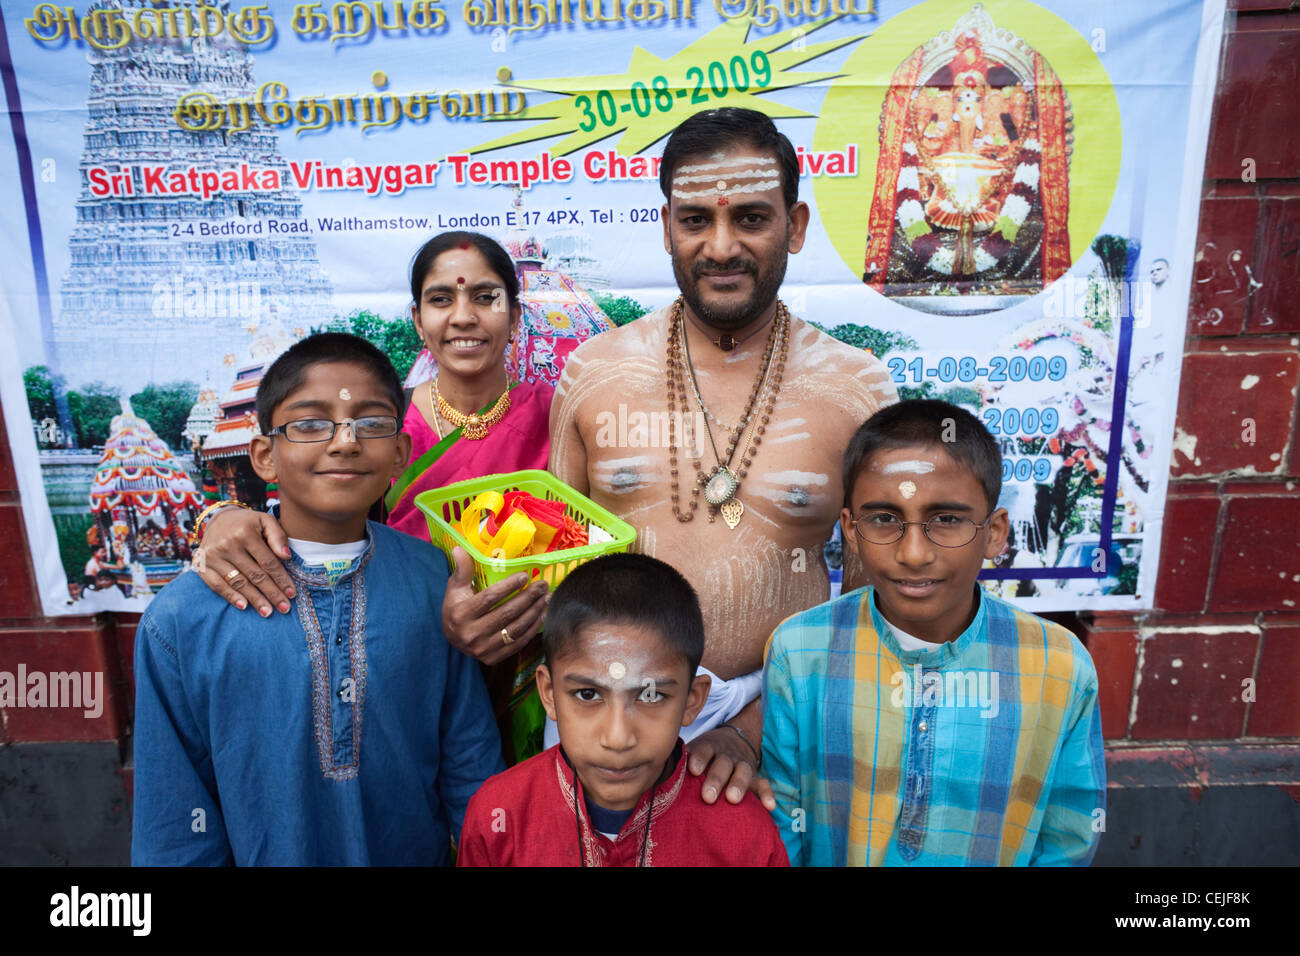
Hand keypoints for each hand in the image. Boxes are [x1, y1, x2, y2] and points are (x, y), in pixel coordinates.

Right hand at [194, 508, 294, 616]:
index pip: (268, 562)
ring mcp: (212, 556)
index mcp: (245, 533)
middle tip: (284, 608)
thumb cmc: (248, 523)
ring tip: (267, 611)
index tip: (291, 593)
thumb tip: (287, 556)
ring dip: (254, 599)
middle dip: (271, 593)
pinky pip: (216, 585)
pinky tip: (244, 606)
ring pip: (238, 582)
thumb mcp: (265, 521)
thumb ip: (278, 536)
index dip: (281, 579)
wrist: (218, 519)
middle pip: (254, 575)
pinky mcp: (201, 565)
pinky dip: (230, 596)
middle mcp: (227, 545)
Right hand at [441, 546, 548, 665]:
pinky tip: (541, 615)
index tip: (525, 576)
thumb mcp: (455, 588)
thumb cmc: (456, 607)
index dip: (509, 586)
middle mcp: (471, 634)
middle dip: (528, 597)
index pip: (490, 598)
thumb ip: (462, 570)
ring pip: (516, 628)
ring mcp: (483, 649)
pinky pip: (518, 643)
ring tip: (546, 597)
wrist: (452, 639)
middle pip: (507, 613)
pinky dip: (532, 629)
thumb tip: (459, 548)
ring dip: (535, 612)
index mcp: (460, 614)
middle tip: (542, 585)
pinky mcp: (493, 658)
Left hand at [687, 726, 775, 810]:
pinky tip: (769, 806)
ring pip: (743, 772)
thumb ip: (681, 758)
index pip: (704, 750)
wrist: (732, 739)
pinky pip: (763, 784)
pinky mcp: (754, 776)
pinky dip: (767, 794)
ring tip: (732, 799)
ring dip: (738, 785)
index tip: (693, 770)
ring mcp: (742, 764)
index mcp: (709, 746)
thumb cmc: (705, 752)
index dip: (699, 759)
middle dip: (716, 779)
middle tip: (708, 796)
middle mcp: (727, 754)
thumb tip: (656, 768)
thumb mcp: (694, 748)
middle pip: (723, 764)